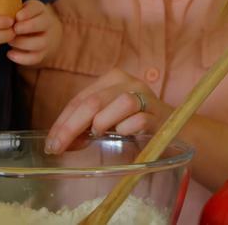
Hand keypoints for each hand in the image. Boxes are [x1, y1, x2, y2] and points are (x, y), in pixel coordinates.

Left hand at [7, 0, 60, 65]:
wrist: (38, 34)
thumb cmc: (22, 20)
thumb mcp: (19, 10)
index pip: (37, 8)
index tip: (17, 16)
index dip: (27, 13)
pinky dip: (21, 58)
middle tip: (14, 29)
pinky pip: (35, 58)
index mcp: (39, 10)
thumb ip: (11, 10)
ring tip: (10, 41)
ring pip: (40, 43)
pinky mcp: (42, 54)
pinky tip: (10, 53)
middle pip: (43, 24)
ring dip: (23, 43)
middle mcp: (46, 24)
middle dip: (27, 27)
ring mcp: (46, 40)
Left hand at [44, 68, 172, 153]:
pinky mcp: (159, 115)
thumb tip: (60, 142)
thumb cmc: (136, 124)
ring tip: (98, 135)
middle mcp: (130, 82)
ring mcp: (146, 97)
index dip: (62, 122)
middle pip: (94, 102)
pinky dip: (127, 129)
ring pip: (120, 104)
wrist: (176, 130)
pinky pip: (140, 120)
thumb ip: (86, 125)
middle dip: (71, 127)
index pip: (80, 99)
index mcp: (113, 79)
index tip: (51, 144)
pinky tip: (124, 136)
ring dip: (102, 123)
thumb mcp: (108, 119)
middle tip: (59, 148)